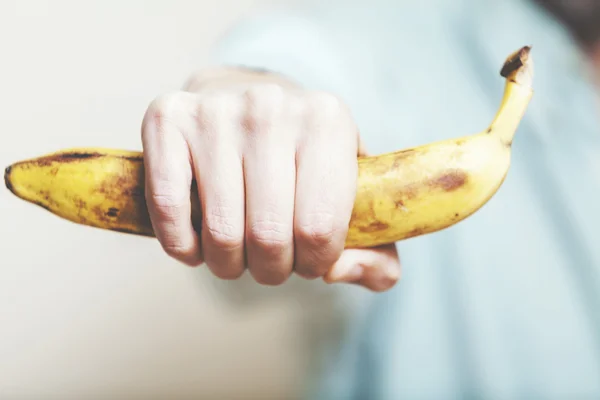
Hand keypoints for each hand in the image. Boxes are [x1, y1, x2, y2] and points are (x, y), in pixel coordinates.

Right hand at [141, 68, 400, 290]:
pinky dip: (182, 246)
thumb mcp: (352, 192)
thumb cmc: (301, 158)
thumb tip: (338, 273)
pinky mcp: (168, 118)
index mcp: (328, 120)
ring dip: (227, 264)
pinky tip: (195, 245)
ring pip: (221, 232)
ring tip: (236, 254)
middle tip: (270, 262)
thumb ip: (376, 250)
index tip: (308, 259)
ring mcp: (216, 111)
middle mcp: (272, 107)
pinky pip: (168, 208)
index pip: (320, 229)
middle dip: (271, 270)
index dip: (314, 263)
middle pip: (268, 236)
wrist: (243, 97)